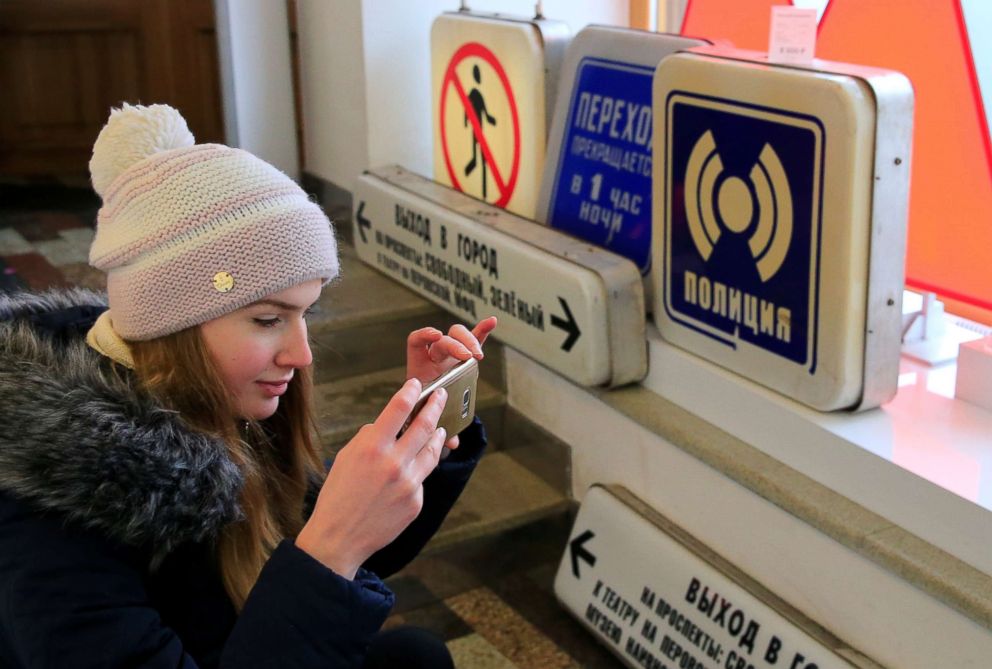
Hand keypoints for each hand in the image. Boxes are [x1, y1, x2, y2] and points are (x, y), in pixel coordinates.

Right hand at [295, 378, 448, 578]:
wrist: (339, 538)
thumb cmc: (338, 496)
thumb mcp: (346, 457)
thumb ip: (369, 438)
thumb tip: (387, 426)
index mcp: (373, 447)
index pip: (399, 408)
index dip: (410, 392)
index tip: (416, 384)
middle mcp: (394, 462)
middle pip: (424, 426)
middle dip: (435, 406)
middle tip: (440, 396)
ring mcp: (409, 483)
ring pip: (432, 451)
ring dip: (437, 436)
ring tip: (441, 428)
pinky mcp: (416, 501)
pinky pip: (421, 479)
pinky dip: (418, 471)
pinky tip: (412, 470)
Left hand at [405, 317, 496, 450]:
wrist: (427, 406)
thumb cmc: (424, 411)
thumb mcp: (427, 417)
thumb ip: (439, 427)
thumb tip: (453, 443)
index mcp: (420, 366)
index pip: (417, 341)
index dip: (425, 334)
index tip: (436, 336)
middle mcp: (435, 356)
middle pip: (444, 340)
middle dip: (455, 346)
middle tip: (466, 357)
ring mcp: (451, 353)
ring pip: (459, 336)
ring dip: (470, 341)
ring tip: (478, 355)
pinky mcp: (466, 355)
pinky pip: (475, 339)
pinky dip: (482, 331)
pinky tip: (492, 321)